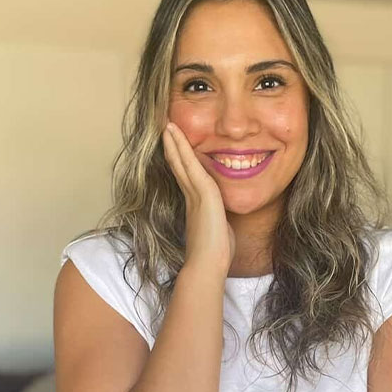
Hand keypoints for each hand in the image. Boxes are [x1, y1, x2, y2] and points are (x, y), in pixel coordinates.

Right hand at [162, 122, 235, 277]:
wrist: (208, 265)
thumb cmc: (216, 256)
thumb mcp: (221, 232)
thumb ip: (220, 222)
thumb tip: (224, 222)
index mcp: (196, 207)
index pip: (187, 178)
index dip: (181, 162)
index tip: (176, 149)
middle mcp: (192, 198)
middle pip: (180, 166)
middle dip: (173, 148)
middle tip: (166, 130)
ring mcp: (195, 195)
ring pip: (182, 163)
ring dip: (175, 143)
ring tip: (168, 126)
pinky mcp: (202, 193)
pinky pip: (191, 166)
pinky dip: (183, 149)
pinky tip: (176, 135)